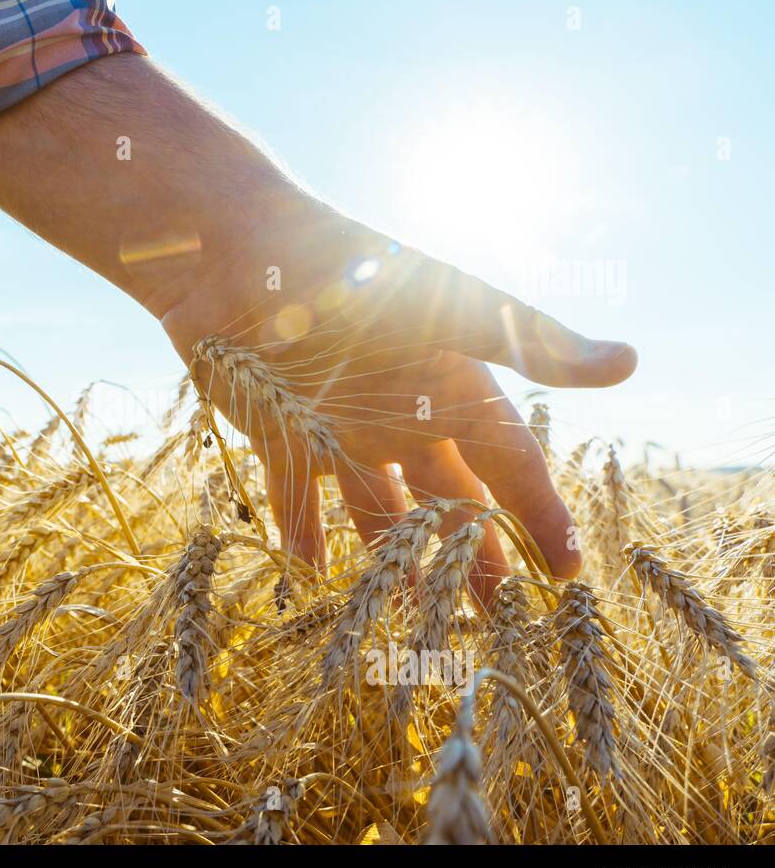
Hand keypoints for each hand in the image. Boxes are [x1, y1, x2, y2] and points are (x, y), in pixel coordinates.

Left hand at [0, 53, 636, 600]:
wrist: (237, 251)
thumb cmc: (352, 270)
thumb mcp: (449, 306)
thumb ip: (530, 344)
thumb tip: (630, 363)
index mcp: (450, 386)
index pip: (510, 466)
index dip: (540, 515)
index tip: (566, 573)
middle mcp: (401, 414)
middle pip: (449, 500)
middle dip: (472, 554)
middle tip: (493, 617)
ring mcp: (339, 427)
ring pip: (380, 509)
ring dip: (395, 559)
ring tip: (409, 613)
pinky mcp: (280, 431)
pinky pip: (297, 499)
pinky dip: (304, 535)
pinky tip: (314, 577)